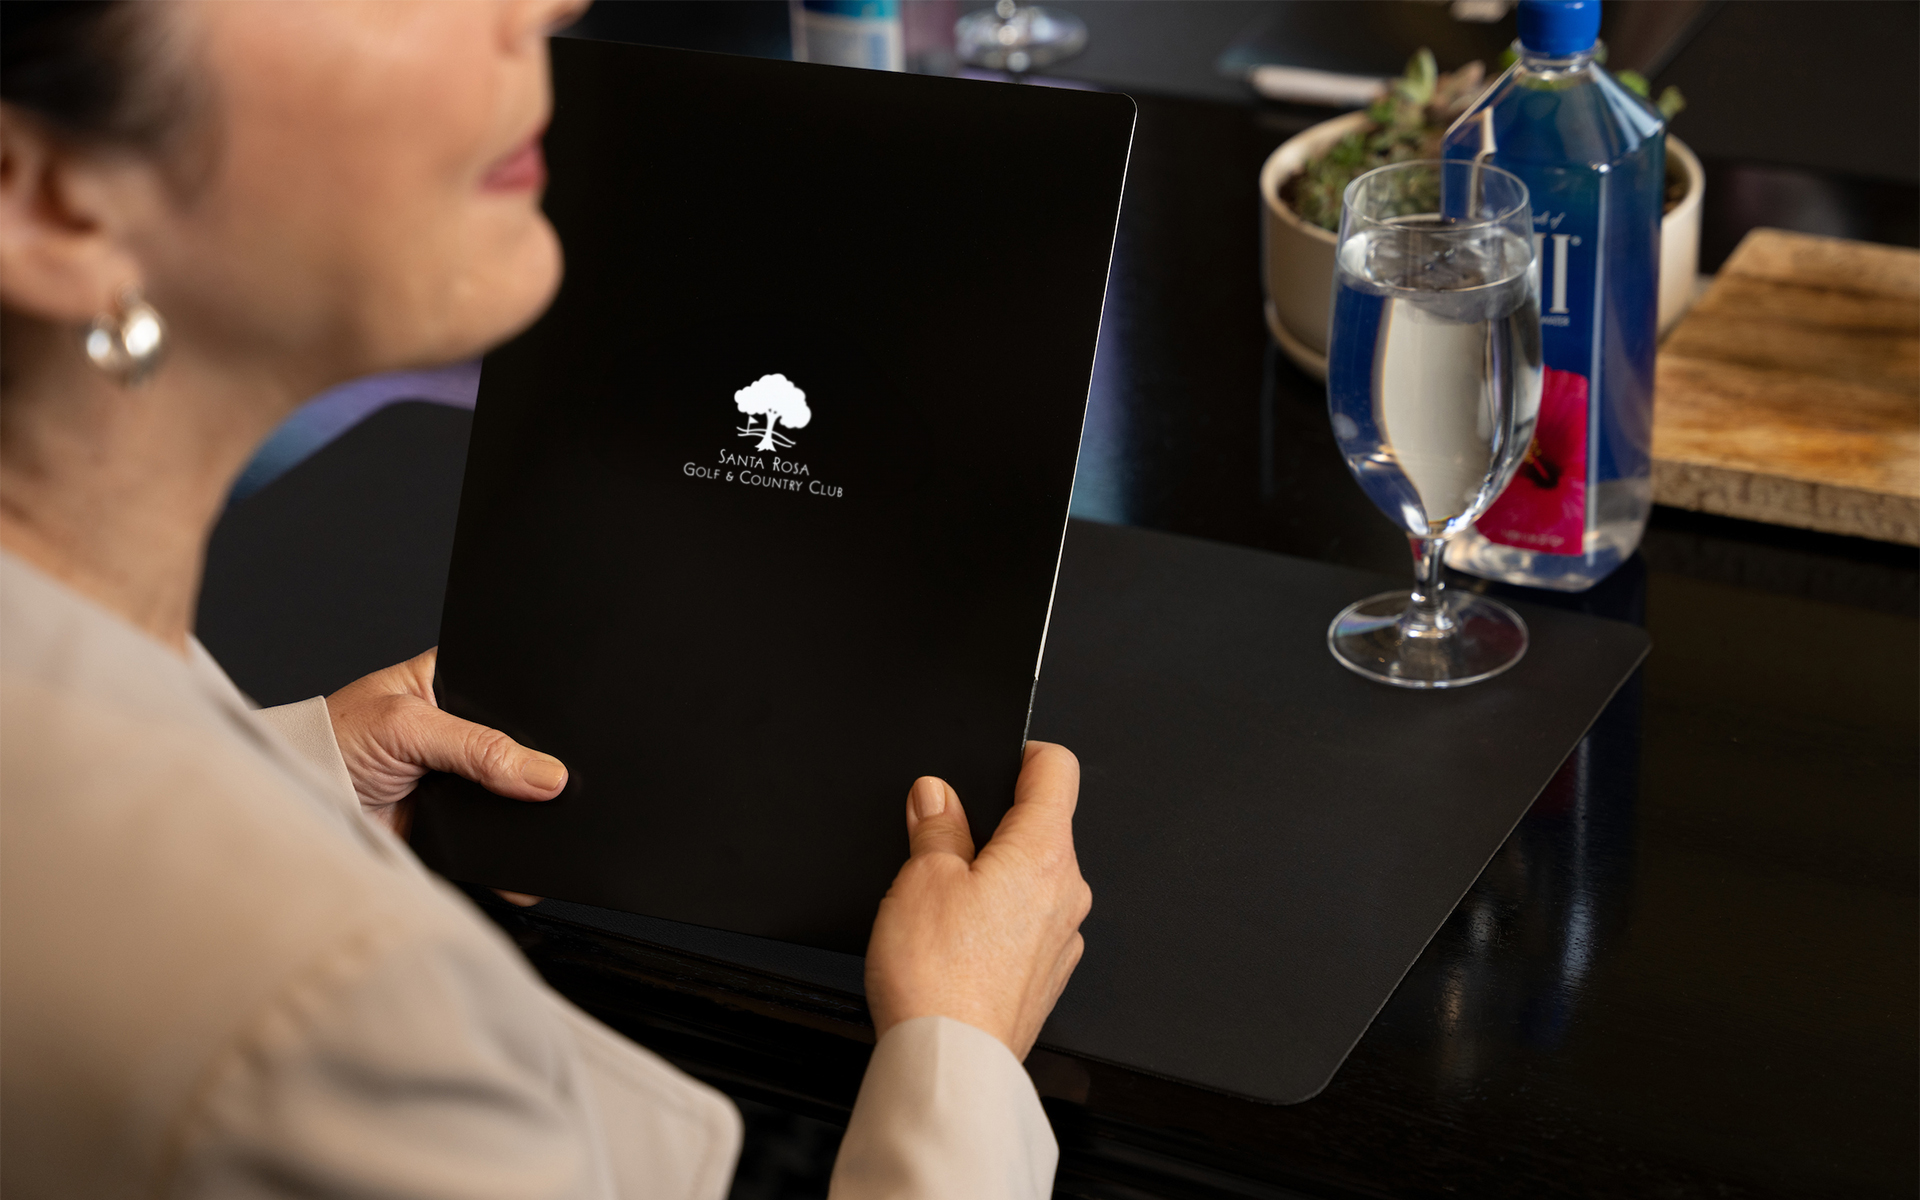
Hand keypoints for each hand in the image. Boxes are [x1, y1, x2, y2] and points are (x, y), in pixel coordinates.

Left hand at [324, 649, 565, 890]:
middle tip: (559, 785)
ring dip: (528, 814)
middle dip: (540, 769)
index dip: (541, 710)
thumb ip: (477, 745)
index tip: (571, 733)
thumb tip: (545, 773)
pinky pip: (496, 840)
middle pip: (523, 748)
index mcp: (453, 684)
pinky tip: (528, 861)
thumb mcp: (406, 725)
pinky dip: (509, 854)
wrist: (299, 811)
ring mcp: (463, 781)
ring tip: (551, 824)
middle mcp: (463, 732)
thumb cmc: (332, 743)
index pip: (513, 691)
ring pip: (514, 798)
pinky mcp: (457, 826)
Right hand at [864, 741, 1090, 1059]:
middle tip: (941, 837)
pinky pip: (1029, 922)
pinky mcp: (1048, 972)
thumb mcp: (921, 878)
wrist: (950, 1061)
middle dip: (995, 822)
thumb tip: (937, 796)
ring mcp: (1063, 936)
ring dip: (996, 873)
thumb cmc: (938, 978)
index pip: (1057, 769)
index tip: (998, 758)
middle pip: (1043, 826)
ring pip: (1034, 877)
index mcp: (1043, 854)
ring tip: (942, 899)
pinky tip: (957, 939)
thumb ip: (936, 826)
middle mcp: (1067, 892)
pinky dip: (999, 917)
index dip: (1024, 752)